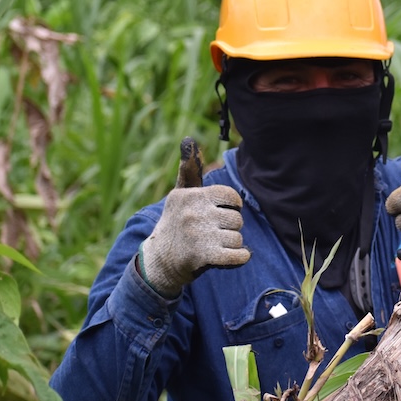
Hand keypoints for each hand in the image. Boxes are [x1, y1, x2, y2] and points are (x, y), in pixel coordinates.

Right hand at [139, 137, 250, 296]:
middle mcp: (192, 213)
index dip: (233, 206)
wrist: (159, 260)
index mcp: (191, 196)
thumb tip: (189, 140)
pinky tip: (234, 256)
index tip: (223, 212)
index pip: (231, 197)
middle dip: (231, 227)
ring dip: (232, 244)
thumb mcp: (179, 195)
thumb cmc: (176, 223)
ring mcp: (197, 235)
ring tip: (216, 244)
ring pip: (237, 238)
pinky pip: (238, 255)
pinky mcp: (202, 256)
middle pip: (236, 219)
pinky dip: (240, 257)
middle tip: (216, 232)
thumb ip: (190, 170)